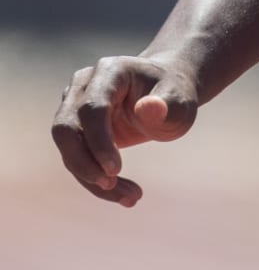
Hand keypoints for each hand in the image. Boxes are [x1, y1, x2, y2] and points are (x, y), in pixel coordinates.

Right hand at [50, 55, 198, 205]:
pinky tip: (125, 195)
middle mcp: (83, 85)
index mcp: (110, 71)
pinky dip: (96, 180)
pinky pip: (77, 157)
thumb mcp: (181, 100)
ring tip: (132, 198)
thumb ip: (167, 105)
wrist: (167, 92)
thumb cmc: (175, 94)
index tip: (115, 170)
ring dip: (92, 179)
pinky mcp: (76, 128)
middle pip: (66, 129)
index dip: (99, 141)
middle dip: (84, 163)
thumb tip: (147, 110)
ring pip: (69, 148)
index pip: (92, 109)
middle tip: (111, 186)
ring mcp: (74, 105)